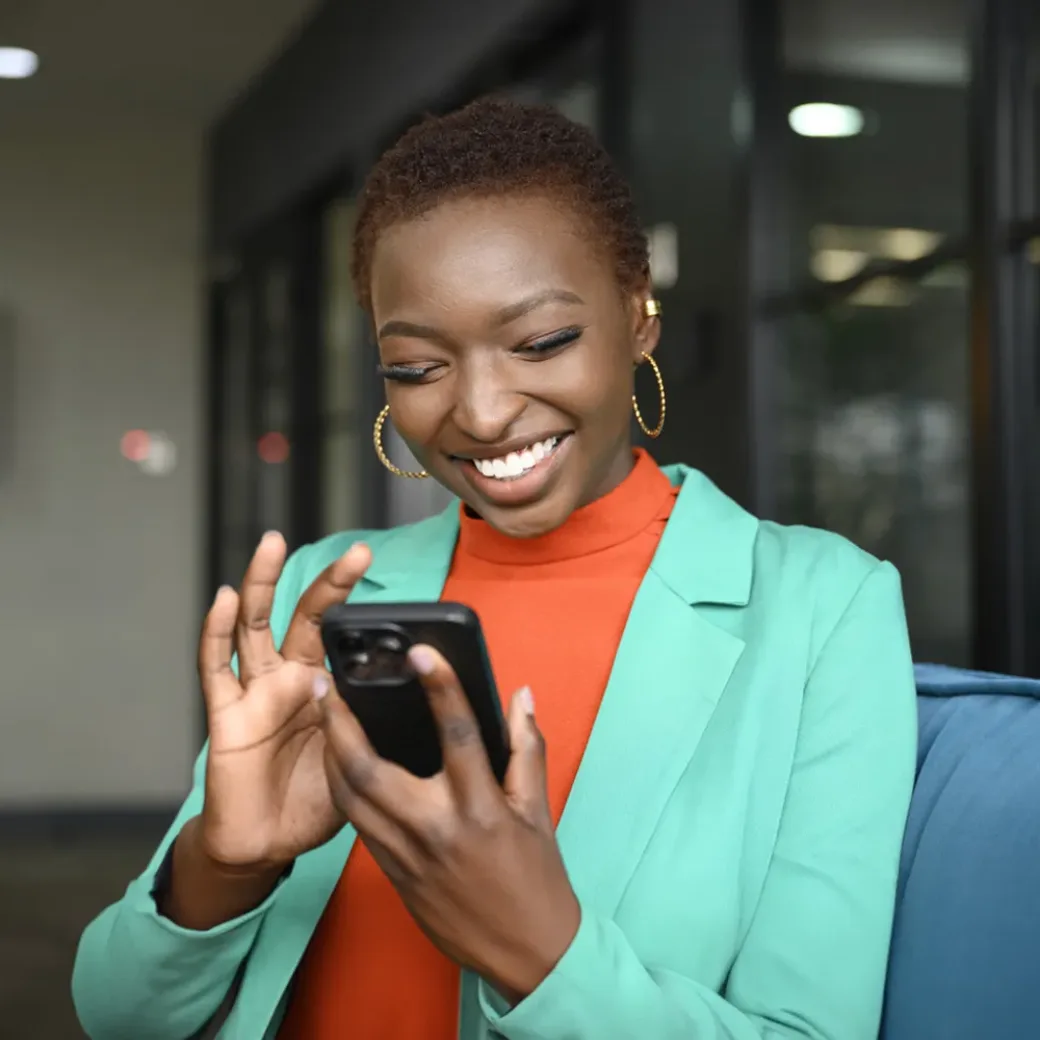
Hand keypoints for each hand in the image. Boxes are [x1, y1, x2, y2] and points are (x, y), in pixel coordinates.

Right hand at [195, 533, 371, 872]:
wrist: (266, 844)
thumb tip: (418, 706)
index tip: (401, 588)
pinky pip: (216, 668)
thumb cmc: (313, 801)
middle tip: (358, 552)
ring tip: (273, 543)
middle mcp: (289, 678)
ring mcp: (255, 691)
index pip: (344, 634)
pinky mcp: (226, 714)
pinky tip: (221, 599)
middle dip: (330, 583)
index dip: (365, 611)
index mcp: (324, 687)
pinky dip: (214, 631)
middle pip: (306, 617)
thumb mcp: (358, 761)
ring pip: (254, 626)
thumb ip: (375, 730)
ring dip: (261, 583)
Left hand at [319, 645, 580, 1002]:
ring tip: (321, 714)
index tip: (420, 653)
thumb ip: (526, 747)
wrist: (526, 952)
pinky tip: (338, 761)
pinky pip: (357, 824)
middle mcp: (438, 829)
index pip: (459, 735)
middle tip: (325, 684)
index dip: (441, 688)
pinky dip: (344, 788)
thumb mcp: (538, 809)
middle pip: (372, 770)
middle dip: (341, 724)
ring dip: (330, 752)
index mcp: (482, 808)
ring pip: (351, 799)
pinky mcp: (392, 874)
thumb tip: (519, 695)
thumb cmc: (536, 876)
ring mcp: (408, 856)